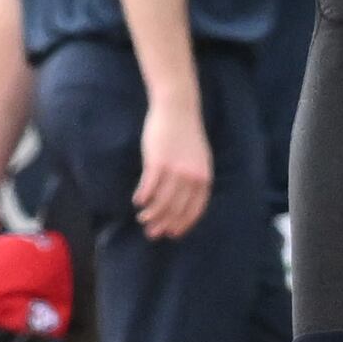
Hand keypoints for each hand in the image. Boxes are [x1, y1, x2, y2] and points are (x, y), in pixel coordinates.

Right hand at [133, 91, 212, 239]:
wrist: (178, 107)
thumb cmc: (186, 134)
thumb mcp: (199, 158)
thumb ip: (195, 179)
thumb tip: (183, 201)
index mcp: (204, 177)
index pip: (195, 210)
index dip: (182, 225)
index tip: (171, 234)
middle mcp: (192, 177)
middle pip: (176, 210)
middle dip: (163, 225)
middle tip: (152, 233)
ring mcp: (175, 171)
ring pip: (161, 202)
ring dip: (151, 214)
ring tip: (143, 218)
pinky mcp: (158, 163)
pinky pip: (148, 188)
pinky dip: (142, 197)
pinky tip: (137, 201)